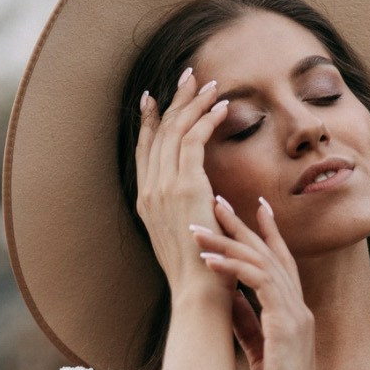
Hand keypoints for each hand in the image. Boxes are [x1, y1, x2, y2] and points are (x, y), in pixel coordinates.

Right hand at [135, 70, 231, 295]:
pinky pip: (195, 140)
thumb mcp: (186, 237)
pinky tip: (223, 107)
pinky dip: (208, 119)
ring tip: (211, 85)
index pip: (146, 151)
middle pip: (159, 132)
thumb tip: (206, 201)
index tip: (156, 98)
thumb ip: (188, 212)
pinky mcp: (185, 186)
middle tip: (189, 76)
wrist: (198, 293)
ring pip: (176, 130)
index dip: (151, 121)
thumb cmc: (200, 271)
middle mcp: (149, 190)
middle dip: (175, 101)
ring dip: (194, 103)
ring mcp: (164, 187)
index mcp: (146, 202)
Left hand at [190, 197, 319, 369]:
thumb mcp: (258, 352)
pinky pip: (258, 284)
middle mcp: (297, 309)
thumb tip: (228, 297)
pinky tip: (209, 260)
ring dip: (228, 242)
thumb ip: (247, 323)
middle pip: (271, 253)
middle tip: (217, 198)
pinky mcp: (286, 326)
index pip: (281, 263)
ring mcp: (294, 316)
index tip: (251, 207)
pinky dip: (232, 269)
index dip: (266, 233)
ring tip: (199, 226)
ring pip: (261, 263)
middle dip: (243, 224)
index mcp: (292, 314)